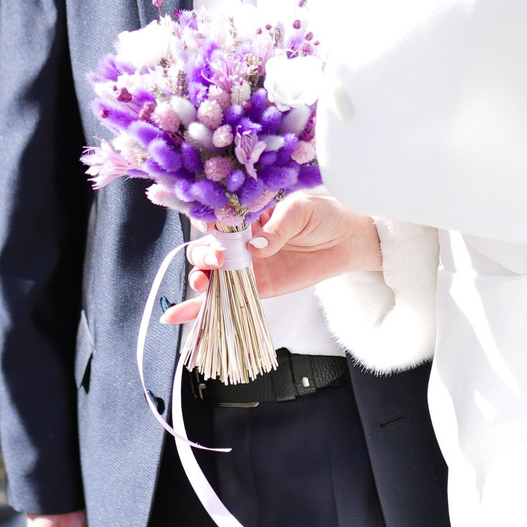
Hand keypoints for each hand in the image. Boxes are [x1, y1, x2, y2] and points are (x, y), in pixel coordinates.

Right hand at [161, 193, 383, 324]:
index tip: (210, 229)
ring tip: (202, 283)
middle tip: (217, 259)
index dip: (207, 224)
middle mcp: (241, 240)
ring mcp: (247, 265)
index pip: (216, 219)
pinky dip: (201, 308)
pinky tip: (179, 315)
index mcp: (246, 215)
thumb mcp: (300, 210)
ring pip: (212, 274)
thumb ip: (276, 228)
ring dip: (200, 279)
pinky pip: (228, 297)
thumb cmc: (323, 215)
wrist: (347, 238)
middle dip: (204, 255)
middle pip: (208, 248)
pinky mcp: (258, 286)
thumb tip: (255, 245)